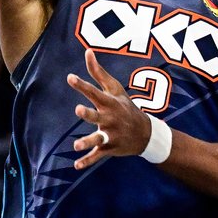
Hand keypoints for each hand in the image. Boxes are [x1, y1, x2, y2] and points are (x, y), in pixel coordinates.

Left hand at [68, 49, 151, 168]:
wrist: (146, 133)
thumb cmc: (126, 106)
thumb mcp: (115, 88)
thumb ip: (98, 72)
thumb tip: (87, 51)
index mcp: (110, 103)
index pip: (94, 92)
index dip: (82, 85)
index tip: (70, 78)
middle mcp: (110, 119)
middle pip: (97, 116)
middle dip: (88, 114)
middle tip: (78, 110)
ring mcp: (110, 135)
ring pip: (97, 139)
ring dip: (87, 142)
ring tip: (76, 145)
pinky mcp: (109, 148)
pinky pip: (97, 156)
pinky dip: (87, 161)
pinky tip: (76, 166)